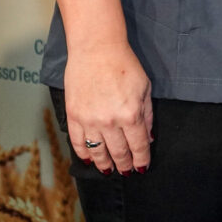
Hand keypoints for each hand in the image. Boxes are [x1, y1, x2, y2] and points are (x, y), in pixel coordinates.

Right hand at [63, 42, 152, 173]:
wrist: (96, 50)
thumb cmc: (124, 65)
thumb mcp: (145, 88)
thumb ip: (147, 115)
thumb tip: (148, 137)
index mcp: (131, 115)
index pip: (138, 146)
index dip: (141, 159)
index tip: (142, 167)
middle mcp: (110, 122)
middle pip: (119, 152)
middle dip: (125, 165)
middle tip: (127, 172)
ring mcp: (89, 121)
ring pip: (98, 152)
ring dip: (105, 164)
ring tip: (109, 170)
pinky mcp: (73, 116)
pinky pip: (78, 142)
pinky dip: (83, 154)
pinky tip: (89, 159)